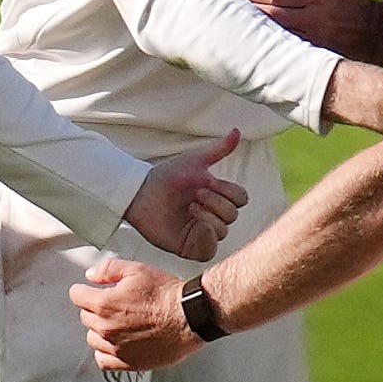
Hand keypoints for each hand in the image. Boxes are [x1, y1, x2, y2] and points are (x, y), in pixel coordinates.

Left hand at [72, 256, 198, 370]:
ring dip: (100, 331)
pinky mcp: (128, 362)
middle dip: (94, 309)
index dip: (84, 290)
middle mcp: (106, 328)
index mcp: (104, 304)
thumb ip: (109, 270)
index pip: (76, 296)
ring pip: (93, 339)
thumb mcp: (136, 270)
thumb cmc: (167, 295)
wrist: (190, 317)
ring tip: (117, 324)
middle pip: (85, 317)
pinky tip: (115, 344)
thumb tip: (91, 275)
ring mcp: (116, 348)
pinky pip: (103, 361)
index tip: (89, 291)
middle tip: (112, 305)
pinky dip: (106, 353)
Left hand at [121, 132, 245, 261]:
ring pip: (222, 232)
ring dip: (207, 218)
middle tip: (194, 196)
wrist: (142, 193)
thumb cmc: (167, 176)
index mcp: (218, 196)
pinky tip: (195, 226)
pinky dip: (206, 239)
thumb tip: (237, 130)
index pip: (240, 198)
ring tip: (188, 209)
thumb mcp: (194, 161)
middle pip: (233, 215)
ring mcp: (202, 232)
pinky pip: (210, 251)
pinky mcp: (190, 247)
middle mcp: (213, 215)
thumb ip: (218, 149)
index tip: (206, 183)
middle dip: (215, 203)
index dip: (226, 191)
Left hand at [240, 0, 382, 58]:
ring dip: (256, 26)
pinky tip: (255, 39)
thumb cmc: (351, 0)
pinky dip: (270, 42)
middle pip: (271, 14)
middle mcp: (311, 18)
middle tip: (229, 5)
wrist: (374, 31)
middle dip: (248, 9)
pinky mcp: (312, 52)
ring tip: (237, 20)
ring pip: (276, 32)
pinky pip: (286, 46)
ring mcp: (311, 38)